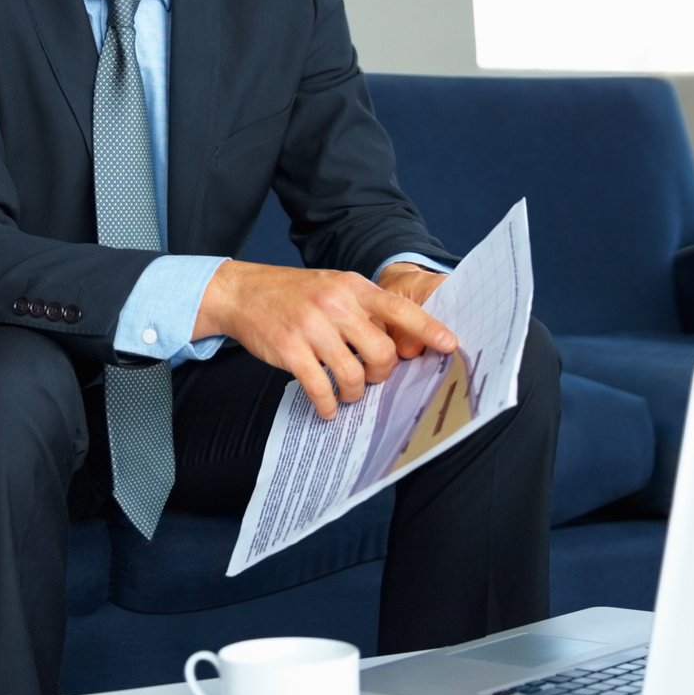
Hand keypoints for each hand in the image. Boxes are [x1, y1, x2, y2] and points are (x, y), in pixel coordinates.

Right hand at [193, 260, 457, 420]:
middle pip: (381, 352)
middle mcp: (335, 304)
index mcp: (352, 287)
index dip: (427, 328)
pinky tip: (326, 407)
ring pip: (353, 375)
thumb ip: (363, 309)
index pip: (398, 308)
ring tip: (344, 392)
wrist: (243, 292)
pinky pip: (320, 388)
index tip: (450, 345)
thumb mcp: (333, 287)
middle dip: (381, 374)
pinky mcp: (289, 349)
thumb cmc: (294, 294)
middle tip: (368, 377)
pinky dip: (327, 405)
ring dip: (354, 393)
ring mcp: (311, 326)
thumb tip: (400, 344)